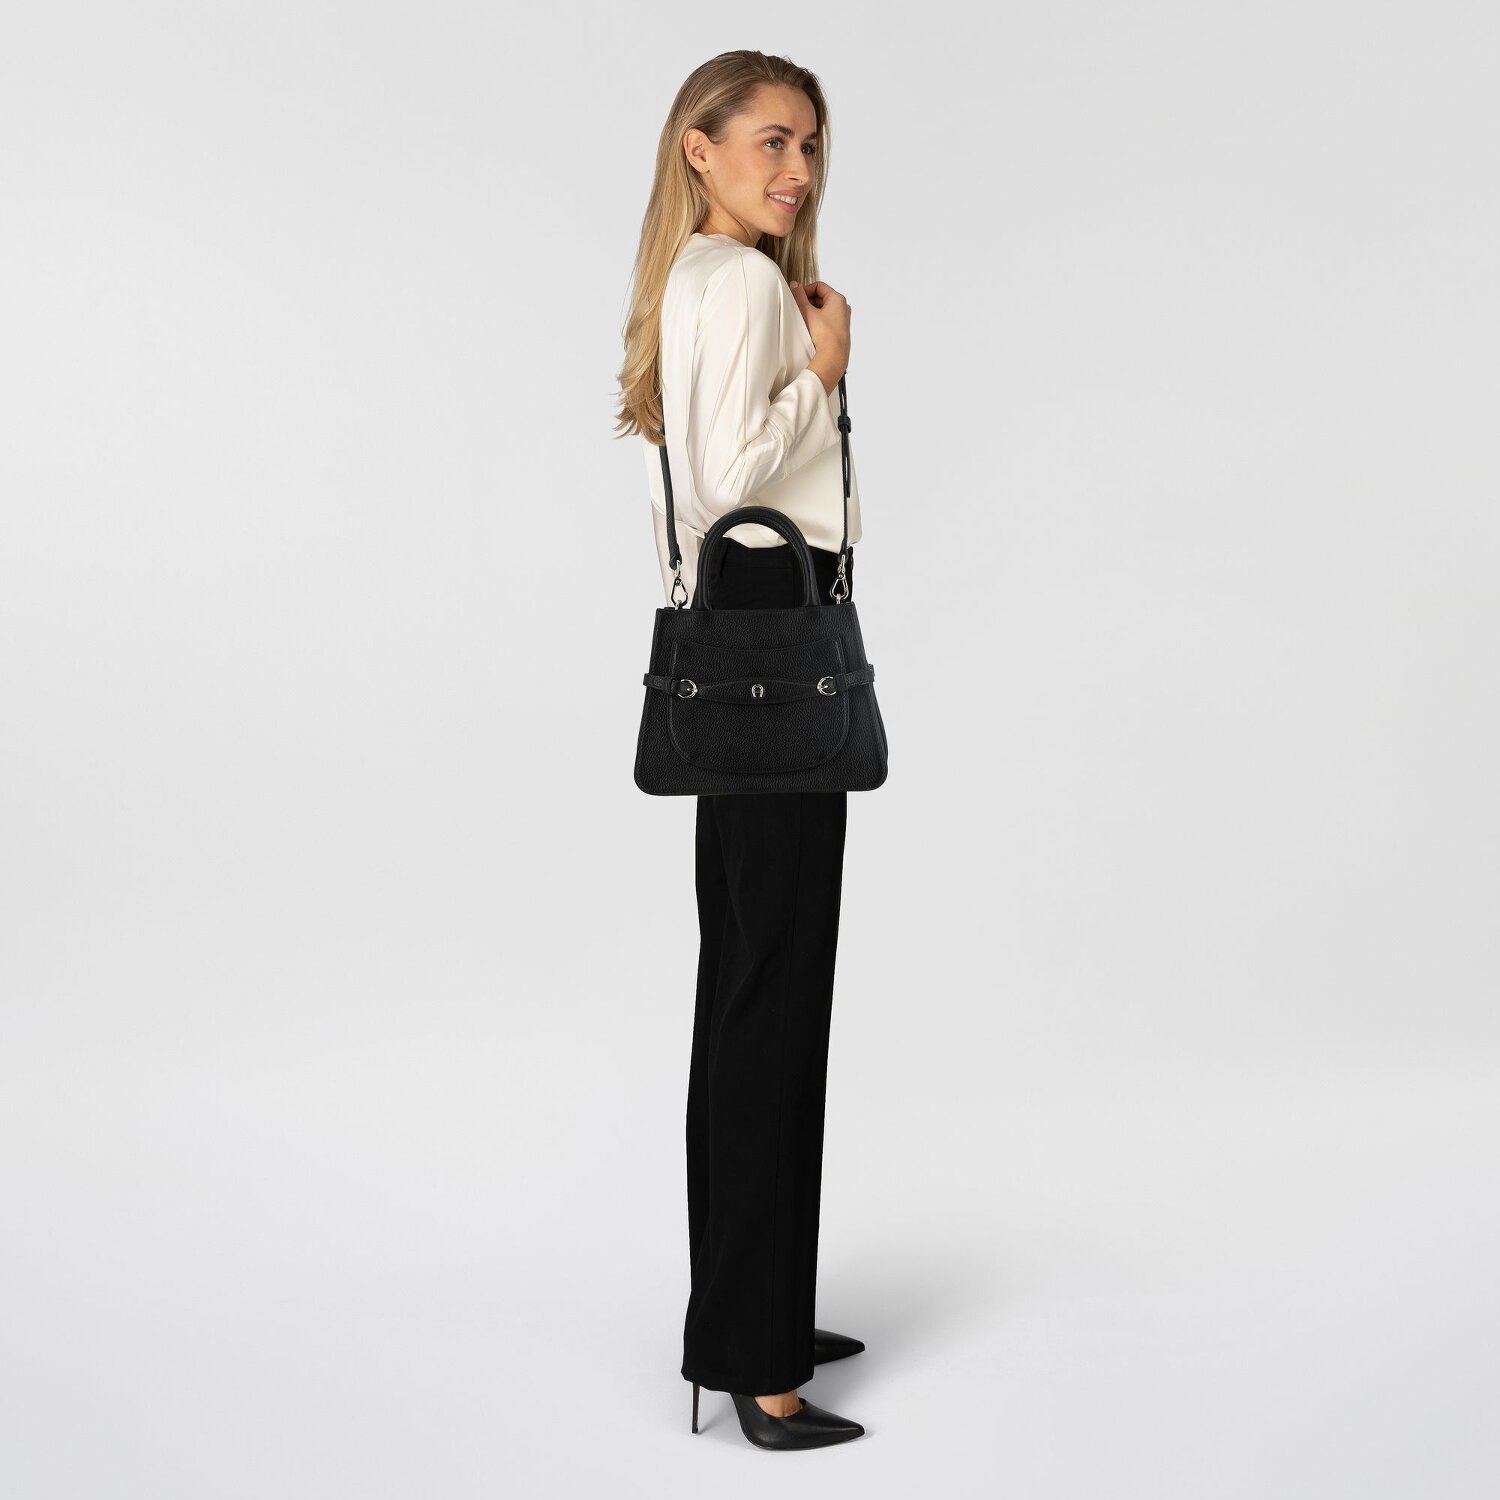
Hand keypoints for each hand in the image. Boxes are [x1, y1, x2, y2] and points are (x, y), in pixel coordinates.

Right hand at [789, 278, 850, 392]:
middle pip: (822, 297)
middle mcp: (843, 307)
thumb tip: (794, 285)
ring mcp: (843, 319)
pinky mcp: (840, 330)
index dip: (805, 290)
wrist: (833, 357)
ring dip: (813, 312)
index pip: (818, 286)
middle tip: (799, 309)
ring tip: (804, 320)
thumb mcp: (808, 312)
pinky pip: (827, 320)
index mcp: (838, 299)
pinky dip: (818, 320)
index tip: (797, 298)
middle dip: (809, 301)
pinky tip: (811, 329)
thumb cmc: (823, 334)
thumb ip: (799, 296)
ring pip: (824, 309)